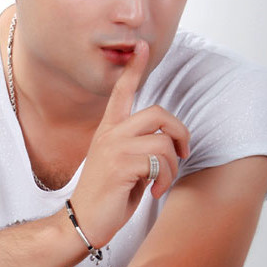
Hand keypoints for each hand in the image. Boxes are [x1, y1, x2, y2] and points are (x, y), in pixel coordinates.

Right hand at [70, 40, 189, 246]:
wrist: (84, 220)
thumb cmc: (108, 195)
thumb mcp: (123, 164)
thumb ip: (139, 147)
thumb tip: (169, 143)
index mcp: (109, 130)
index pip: (122, 91)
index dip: (134, 68)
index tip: (142, 46)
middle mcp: (111, 133)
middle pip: (158, 112)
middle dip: (180, 132)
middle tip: (182, 153)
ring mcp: (115, 147)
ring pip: (163, 141)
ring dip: (171, 166)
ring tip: (161, 182)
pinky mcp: (121, 165)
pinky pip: (159, 161)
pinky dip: (164, 179)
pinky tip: (153, 191)